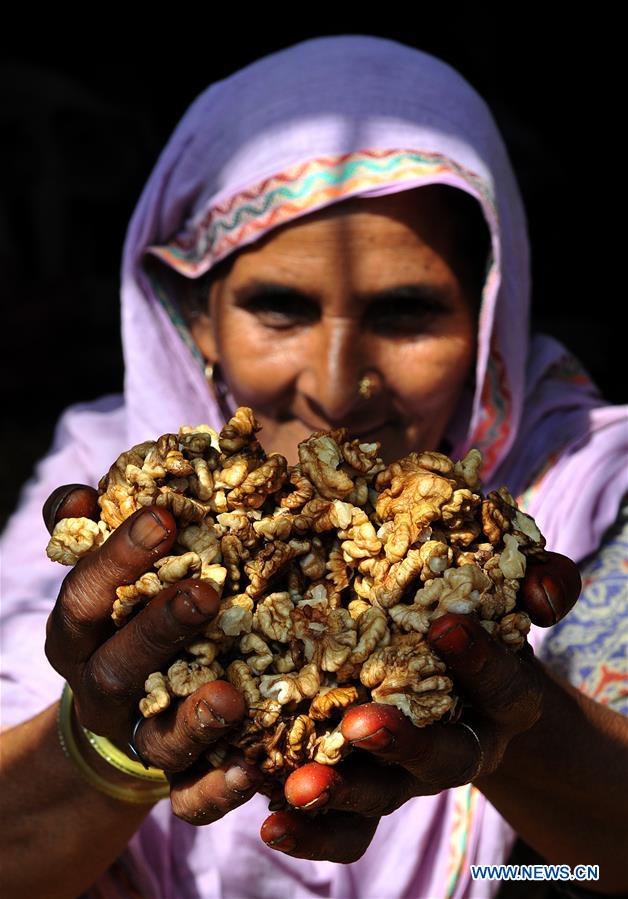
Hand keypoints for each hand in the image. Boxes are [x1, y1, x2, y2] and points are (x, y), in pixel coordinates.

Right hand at [43, 485, 260, 822]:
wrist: (122, 710)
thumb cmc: (122, 618)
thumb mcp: (103, 576)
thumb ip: (90, 532)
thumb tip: (81, 495)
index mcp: (82, 633)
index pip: (86, 593)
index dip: (116, 557)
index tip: (161, 517)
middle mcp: (103, 687)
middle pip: (120, 663)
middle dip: (160, 627)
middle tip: (207, 591)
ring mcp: (139, 737)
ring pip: (158, 738)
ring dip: (195, 718)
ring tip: (230, 697)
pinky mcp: (176, 778)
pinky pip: (192, 796)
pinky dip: (217, 788)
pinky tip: (249, 769)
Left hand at [260, 553, 580, 861]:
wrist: (459, 685)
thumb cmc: (481, 626)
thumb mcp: (513, 601)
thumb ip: (539, 585)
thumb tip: (542, 586)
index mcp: (503, 705)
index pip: (502, 688)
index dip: (480, 662)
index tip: (447, 626)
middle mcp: (459, 748)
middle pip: (438, 761)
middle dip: (400, 743)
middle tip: (358, 724)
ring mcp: (408, 777)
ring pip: (381, 800)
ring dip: (341, 796)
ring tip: (298, 788)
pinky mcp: (365, 791)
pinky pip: (344, 827)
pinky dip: (309, 832)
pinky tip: (270, 821)